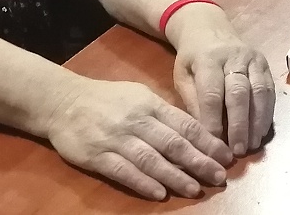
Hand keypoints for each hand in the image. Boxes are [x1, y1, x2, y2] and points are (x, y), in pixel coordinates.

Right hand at [45, 77, 232, 200]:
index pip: (185, 124)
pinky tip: (159, 193)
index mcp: (150, 104)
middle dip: (199, 161)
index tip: (226, 156)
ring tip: (194, 189)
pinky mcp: (97, 155)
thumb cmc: (107, 99)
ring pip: (151, 159)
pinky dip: (143, 183)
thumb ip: (165, 113)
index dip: (208, 141)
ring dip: (175, 176)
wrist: (62, 101)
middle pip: (173, 143)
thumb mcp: (139, 95)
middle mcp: (137, 120)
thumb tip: (196, 131)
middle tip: (219, 176)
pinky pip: (123, 171)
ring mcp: (116, 138)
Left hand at [172, 30, 274, 157]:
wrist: (208, 26)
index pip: (212, 93)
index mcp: (208, 59)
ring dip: (257, 121)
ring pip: (259, 92)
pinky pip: (269, 90)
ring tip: (252, 145)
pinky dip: (267, 113)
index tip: (213, 145)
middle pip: (239, 93)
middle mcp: (234, 57)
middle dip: (239, 124)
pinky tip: (262, 132)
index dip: (214, 121)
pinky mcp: (265, 63)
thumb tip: (205, 135)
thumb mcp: (182, 76)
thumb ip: (193, 103)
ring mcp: (253, 59)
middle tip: (237, 150)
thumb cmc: (192, 57)